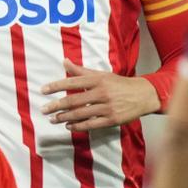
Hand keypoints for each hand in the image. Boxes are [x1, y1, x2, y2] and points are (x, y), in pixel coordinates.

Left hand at [40, 60, 160, 131]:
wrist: (144, 95)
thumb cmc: (119, 84)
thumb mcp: (101, 75)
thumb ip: (81, 71)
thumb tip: (64, 61)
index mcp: (98, 80)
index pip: (72, 82)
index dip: (56, 86)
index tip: (43, 90)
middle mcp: (102, 93)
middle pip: (74, 100)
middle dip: (56, 106)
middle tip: (43, 109)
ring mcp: (107, 107)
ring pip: (80, 114)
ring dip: (64, 118)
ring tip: (53, 119)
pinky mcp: (112, 120)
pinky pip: (91, 124)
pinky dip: (78, 126)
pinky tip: (68, 126)